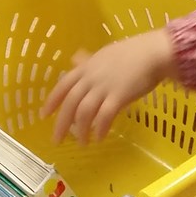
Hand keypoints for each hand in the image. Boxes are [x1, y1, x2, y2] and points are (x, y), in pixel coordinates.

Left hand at [41, 30, 175, 144]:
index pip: (62, 85)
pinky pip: (105, 115)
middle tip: (57, 140)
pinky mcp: (119, 96)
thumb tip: (75, 60)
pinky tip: (99, 138)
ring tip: (82, 143)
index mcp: (86, 68)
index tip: (43, 115)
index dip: (52, 101)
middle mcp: (91, 78)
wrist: (152, 53)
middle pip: (70, 103)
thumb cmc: (131, 53)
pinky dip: (100, 128)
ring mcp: (104, 87)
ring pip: (85, 112)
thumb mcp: (104, 54)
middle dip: (61, 123)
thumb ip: (89, 61)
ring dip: (81, 130)